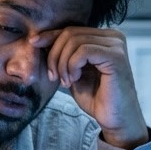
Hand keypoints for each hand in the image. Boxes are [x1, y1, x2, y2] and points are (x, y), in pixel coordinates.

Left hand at [32, 26, 149, 148]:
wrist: (115, 119)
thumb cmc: (96, 98)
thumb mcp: (73, 72)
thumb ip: (63, 55)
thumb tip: (39, 39)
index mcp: (104, 37)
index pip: (71, 29)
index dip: (50, 35)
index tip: (33, 43)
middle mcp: (113, 36)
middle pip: (70, 33)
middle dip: (54, 55)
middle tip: (53, 77)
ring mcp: (116, 45)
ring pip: (74, 41)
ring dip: (62, 63)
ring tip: (65, 82)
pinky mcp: (116, 57)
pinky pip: (83, 51)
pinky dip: (72, 66)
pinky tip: (74, 80)